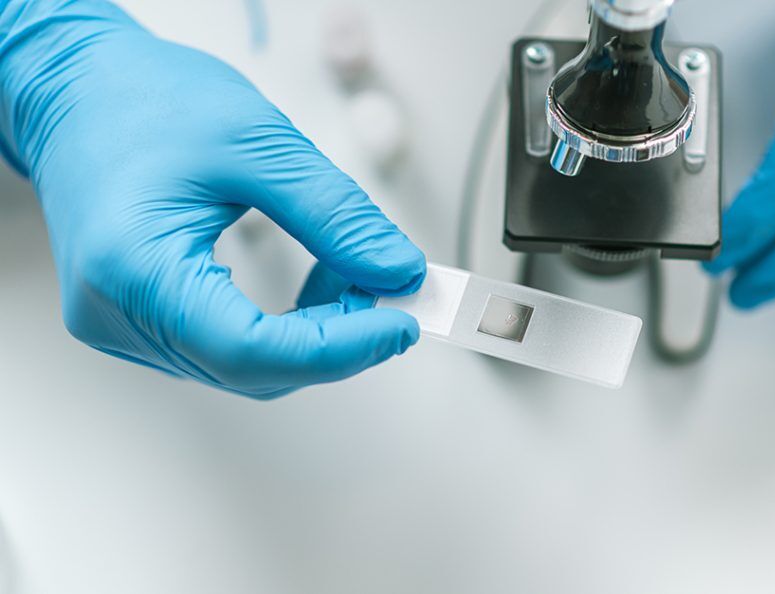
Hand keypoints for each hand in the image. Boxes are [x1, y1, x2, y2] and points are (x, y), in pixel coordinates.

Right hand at [0, 1, 425, 397]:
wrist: (79, 92)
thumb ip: (335, 215)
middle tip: (391, 292)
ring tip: (355, 272)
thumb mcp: (258, 144)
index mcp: (132, 266)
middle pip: (252, 368)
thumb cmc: (146, 102)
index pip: (248, 349)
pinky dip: (287, 325)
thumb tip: (396, 271)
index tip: (398, 324)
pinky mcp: (142, 318)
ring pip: (246, 364)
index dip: (336, 349)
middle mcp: (117, 312)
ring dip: (316, 332)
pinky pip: (228, 346)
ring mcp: (124, 323)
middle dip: (336, 338)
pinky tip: (318, 282)